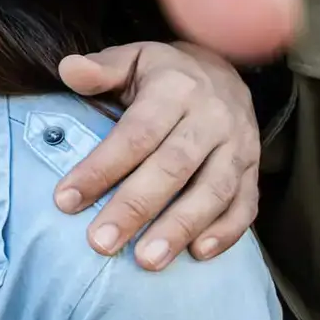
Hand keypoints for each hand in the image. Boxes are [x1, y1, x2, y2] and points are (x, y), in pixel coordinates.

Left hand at [56, 42, 259, 269]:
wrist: (224, 70)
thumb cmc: (162, 74)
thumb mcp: (131, 59)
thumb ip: (100, 68)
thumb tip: (69, 70)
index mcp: (175, 90)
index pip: (135, 134)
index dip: (101, 168)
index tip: (65, 200)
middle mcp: (212, 118)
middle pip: (173, 168)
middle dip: (135, 208)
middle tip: (100, 243)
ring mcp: (240, 146)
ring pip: (213, 191)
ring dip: (180, 229)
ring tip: (146, 261)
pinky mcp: (254, 170)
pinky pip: (246, 205)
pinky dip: (226, 233)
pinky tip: (197, 255)